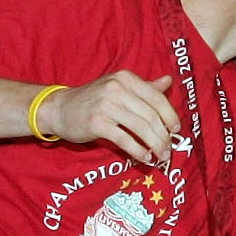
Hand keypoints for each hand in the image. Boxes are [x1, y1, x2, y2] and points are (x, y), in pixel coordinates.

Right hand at [45, 69, 183, 165]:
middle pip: (151, 116)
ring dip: (154, 145)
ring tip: (160, 156)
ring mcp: (106, 105)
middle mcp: (117, 88)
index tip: (176, 130)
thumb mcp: (119, 87)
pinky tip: (144, 157)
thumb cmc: (93, 99)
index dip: (170, 116)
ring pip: (141, 128)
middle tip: (169, 149)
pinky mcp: (96, 123)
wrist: (59, 108)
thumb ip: (144, 87)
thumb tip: (169, 81)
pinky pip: (125, 139)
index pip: (157, 99)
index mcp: (126, 78)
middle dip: (164, 135)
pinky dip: (138, 150)